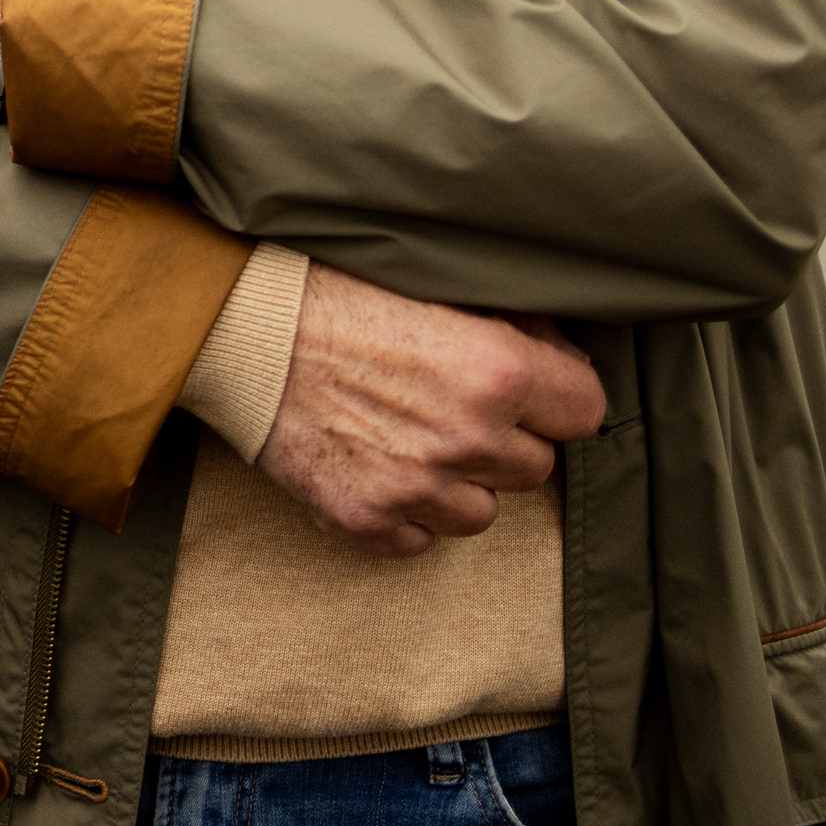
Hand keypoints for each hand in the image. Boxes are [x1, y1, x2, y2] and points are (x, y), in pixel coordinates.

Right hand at [256, 264, 605, 553]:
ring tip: (408, 437)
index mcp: (497, 370)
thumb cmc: (334, 293)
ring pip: (481, 512)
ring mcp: (418, 488)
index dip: (558, 398)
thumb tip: (559, 358)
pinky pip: (421, 538)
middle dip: (502, 440)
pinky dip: (405, 511)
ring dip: (457, 482)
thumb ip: (511, 328)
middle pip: (535, 467)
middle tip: (450, 406)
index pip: (587, 411)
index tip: (530, 391)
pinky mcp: (369, 521)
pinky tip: (375, 465)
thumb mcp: (436, 286)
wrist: (238, 330)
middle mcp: (469, 437)